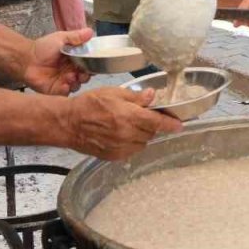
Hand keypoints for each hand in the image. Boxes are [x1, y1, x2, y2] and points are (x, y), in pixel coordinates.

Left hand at [22, 28, 92, 95]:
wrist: (27, 59)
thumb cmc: (43, 48)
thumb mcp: (61, 38)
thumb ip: (76, 37)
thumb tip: (90, 31)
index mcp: (74, 60)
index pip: (88, 65)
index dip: (91, 66)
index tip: (91, 65)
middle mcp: (71, 71)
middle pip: (84, 77)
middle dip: (85, 76)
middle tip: (81, 73)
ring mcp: (64, 81)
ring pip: (77, 86)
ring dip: (76, 82)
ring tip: (69, 76)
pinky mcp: (56, 90)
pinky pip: (66, 93)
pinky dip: (66, 90)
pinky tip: (64, 84)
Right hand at [63, 87, 182, 159]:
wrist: (69, 124)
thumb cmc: (89, 105)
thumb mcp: (113, 93)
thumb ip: (135, 97)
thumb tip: (152, 96)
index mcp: (129, 116)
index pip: (158, 122)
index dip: (170, 124)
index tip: (179, 125)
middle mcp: (127, 134)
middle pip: (151, 132)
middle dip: (149, 124)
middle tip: (139, 116)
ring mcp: (121, 147)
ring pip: (142, 142)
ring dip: (140, 134)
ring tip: (126, 124)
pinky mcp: (114, 156)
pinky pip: (131, 150)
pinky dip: (130, 143)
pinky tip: (120, 134)